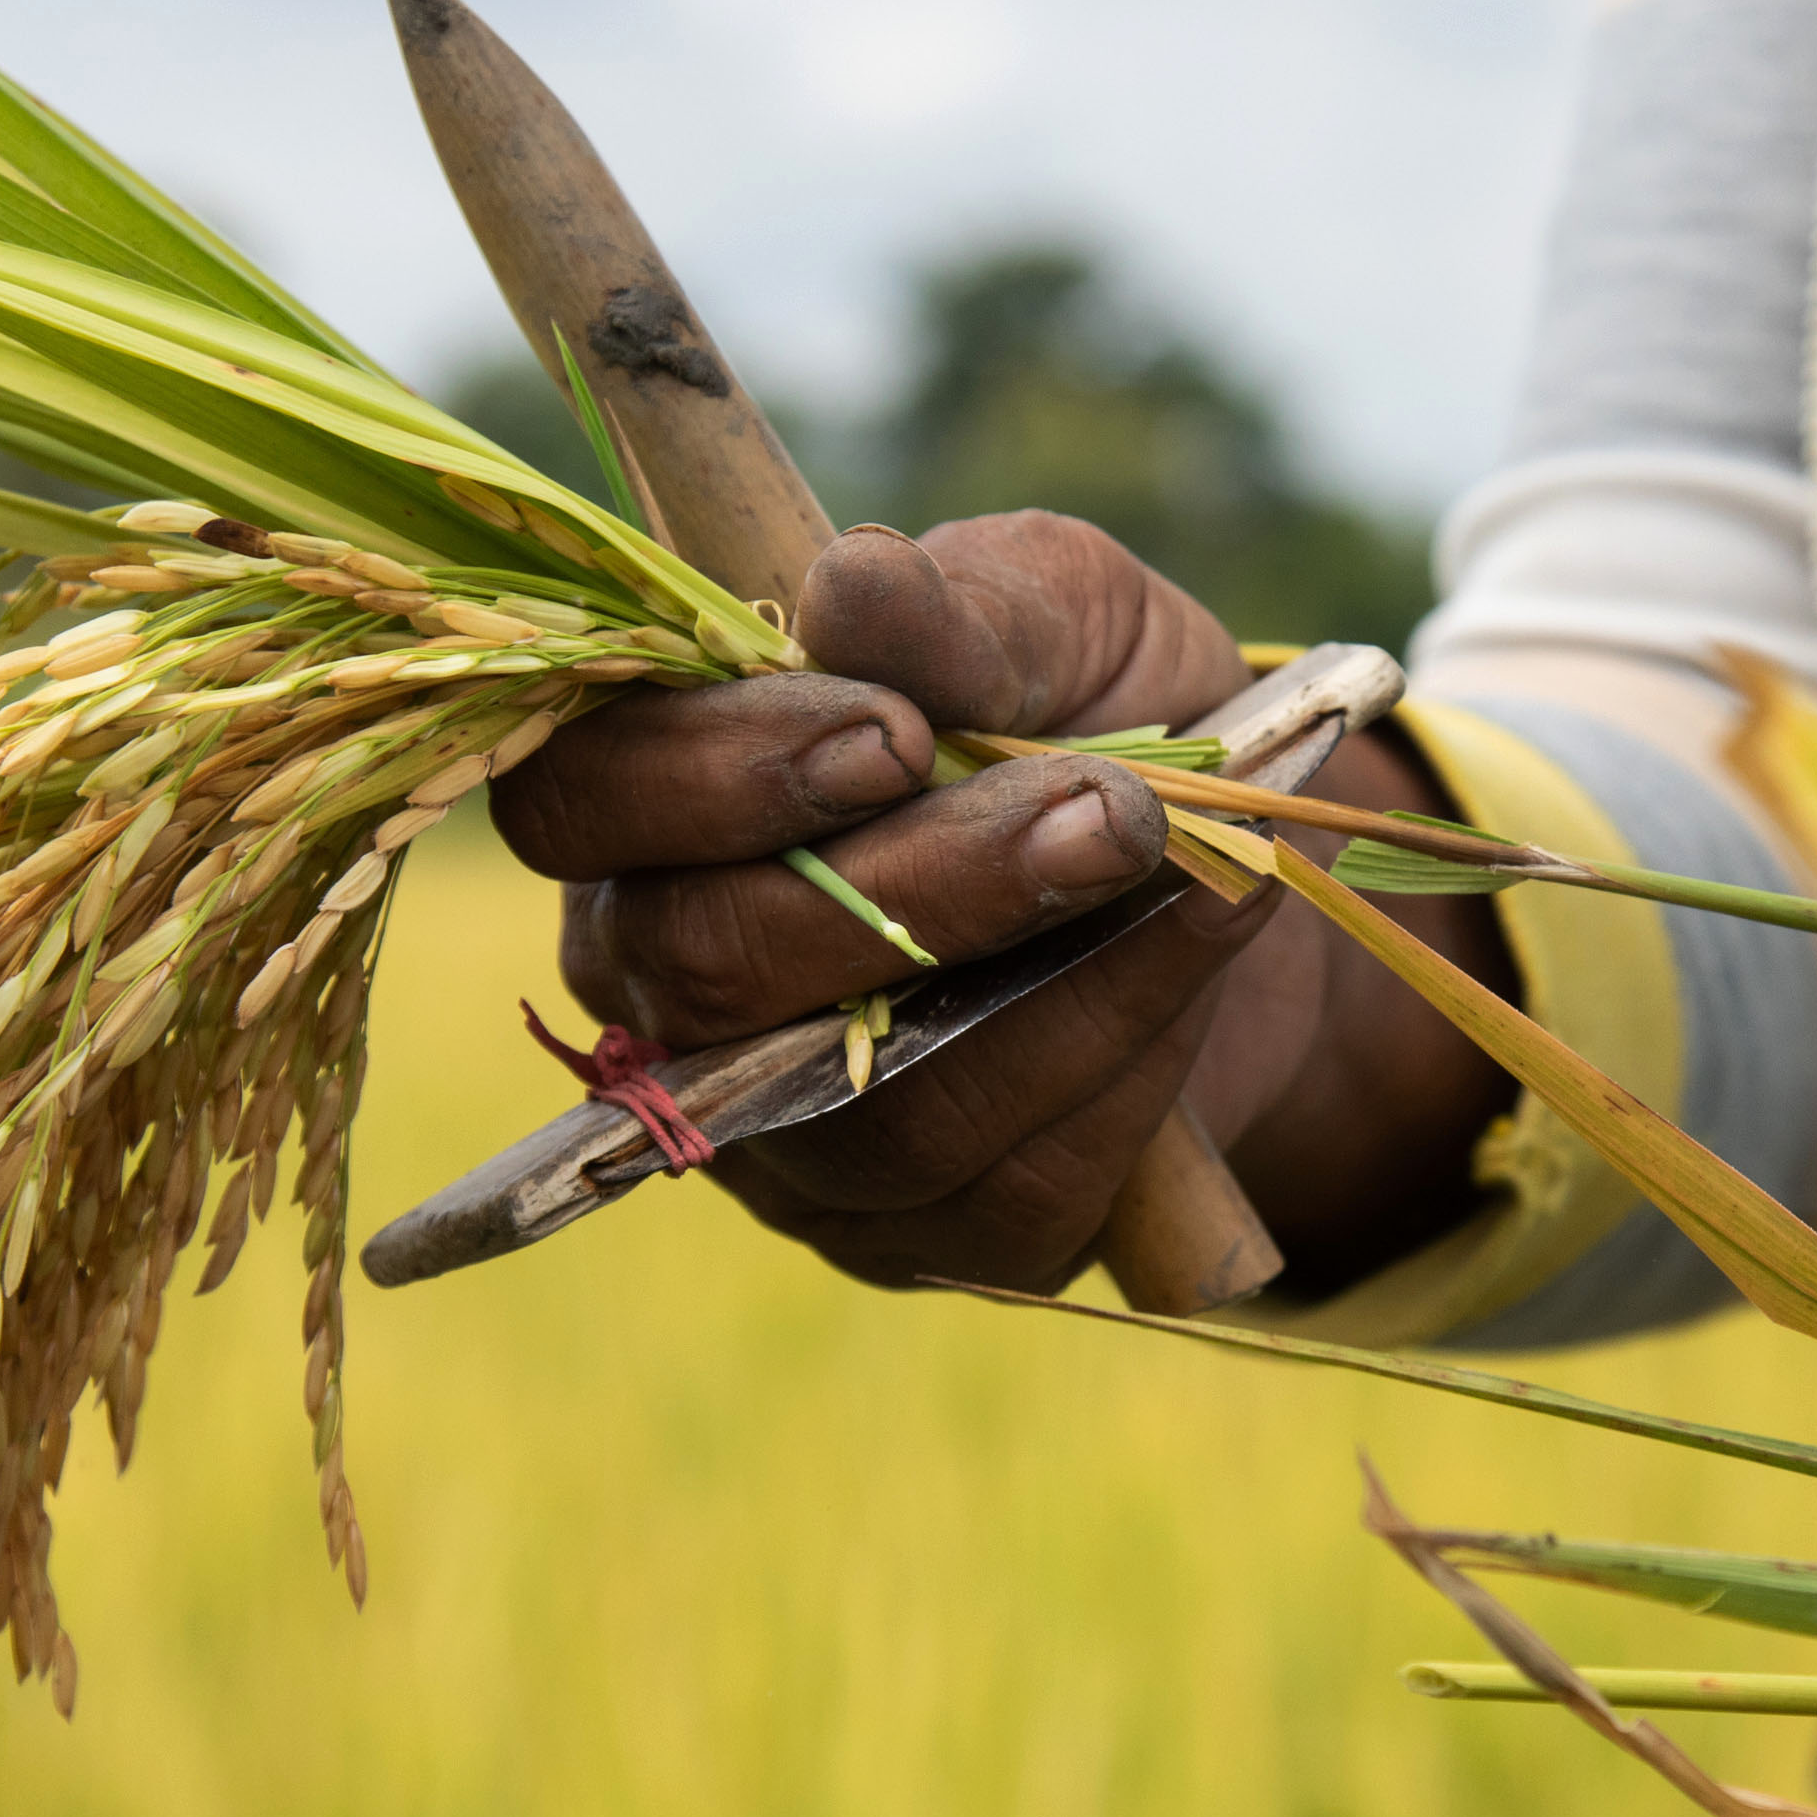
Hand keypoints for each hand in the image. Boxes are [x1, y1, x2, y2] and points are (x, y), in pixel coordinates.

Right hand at [490, 510, 1511, 1292]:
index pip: (575, 801)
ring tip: (1186, 862)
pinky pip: (1001, 1183)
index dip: (713, 774)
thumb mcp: (1061, 614)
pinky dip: (1123, 1053)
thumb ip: (963, 604)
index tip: (898, 729)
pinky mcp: (918, 1235)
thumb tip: (853, 581)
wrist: (1241, 875)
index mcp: (650, 808)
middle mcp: (671, 990)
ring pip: (864, 1098)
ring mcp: (783, 1133)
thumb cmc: (1099, 710)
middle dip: (918, 885)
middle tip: (1100, 805)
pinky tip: (1205, 948)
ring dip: (1049, 977)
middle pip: (710, 968)